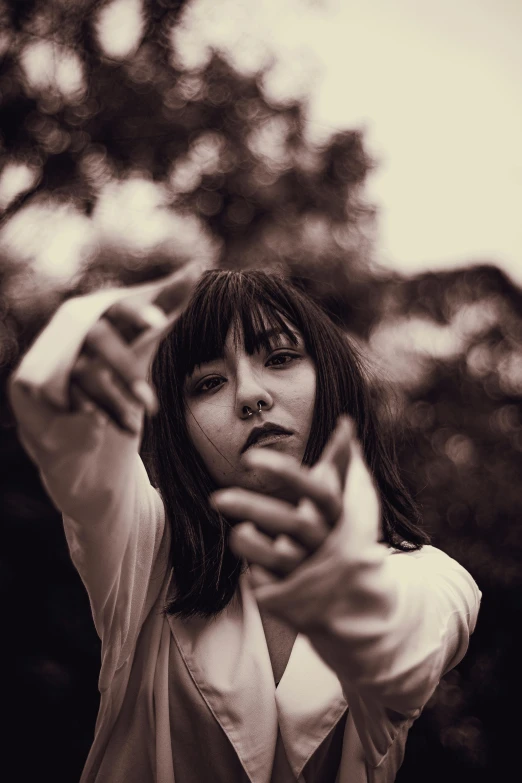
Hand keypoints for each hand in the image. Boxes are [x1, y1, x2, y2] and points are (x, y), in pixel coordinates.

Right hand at [67, 264, 199, 433]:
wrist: (75, 384)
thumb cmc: (117, 351)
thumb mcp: (143, 329)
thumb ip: (168, 300)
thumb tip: (198, 266)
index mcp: (104, 312)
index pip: (120, 306)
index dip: (138, 312)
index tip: (160, 323)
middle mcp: (79, 330)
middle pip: (100, 339)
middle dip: (126, 370)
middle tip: (152, 405)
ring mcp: (61, 356)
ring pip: (86, 374)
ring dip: (114, 401)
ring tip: (138, 428)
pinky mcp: (47, 383)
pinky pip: (70, 397)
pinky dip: (92, 411)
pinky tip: (111, 427)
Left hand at [211, 416, 356, 587]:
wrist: (358, 593)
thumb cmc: (344, 531)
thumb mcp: (348, 497)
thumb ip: (342, 463)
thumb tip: (345, 422)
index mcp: (339, 516)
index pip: (316, 491)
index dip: (284, 473)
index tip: (248, 458)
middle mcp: (328, 544)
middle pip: (292, 524)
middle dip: (254, 509)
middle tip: (216, 498)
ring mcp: (313, 571)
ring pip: (280, 559)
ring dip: (252, 546)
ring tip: (235, 531)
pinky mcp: (297, 594)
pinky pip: (273, 585)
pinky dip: (259, 575)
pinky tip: (247, 565)